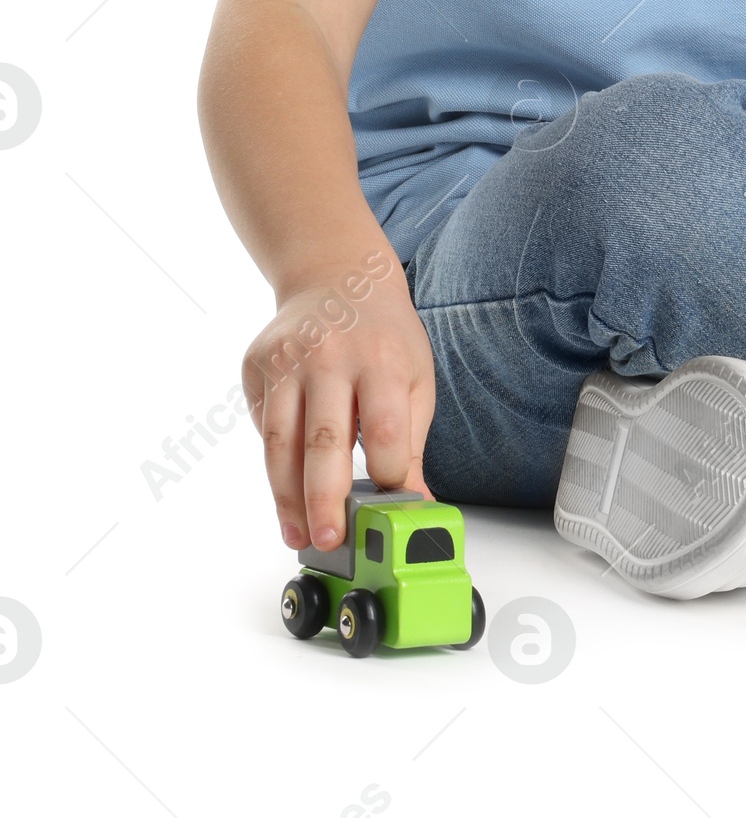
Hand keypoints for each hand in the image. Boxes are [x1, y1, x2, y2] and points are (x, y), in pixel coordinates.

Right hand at [241, 255, 435, 553]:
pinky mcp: (257, 366)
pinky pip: (264, 426)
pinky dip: (275, 460)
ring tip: (299, 534)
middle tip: (329, 540)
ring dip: (287, 497)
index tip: (390, 504)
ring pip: (281, 442)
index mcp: (382, 358)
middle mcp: (330, 356)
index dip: (387, 471)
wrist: (336, 277)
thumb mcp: (415, 377)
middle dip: (325, 498)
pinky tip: (287, 486)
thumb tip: (415, 503)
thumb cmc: (384, 336)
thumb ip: (411, 442)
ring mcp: (287, 360)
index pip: (384, 426)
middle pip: (324, 439)